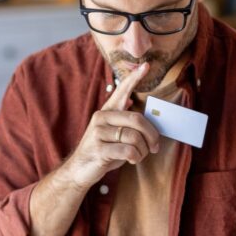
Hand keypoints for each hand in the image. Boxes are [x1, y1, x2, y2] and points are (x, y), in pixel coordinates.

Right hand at [63, 62, 161, 189]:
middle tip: (155, 146)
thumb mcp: (114, 132)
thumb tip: (132, 101)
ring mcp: (98, 133)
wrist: (80, 170)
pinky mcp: (99, 149)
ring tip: (139, 156)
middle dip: (152, 135)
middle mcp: (101, 118)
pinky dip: (135, 157)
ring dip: (143, 150)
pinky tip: (131, 160)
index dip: (135, 78)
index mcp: (107, 111)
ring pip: (134, 137)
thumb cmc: (103, 150)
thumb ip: (123, 119)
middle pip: (137, 119)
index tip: (146, 65)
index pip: (122, 91)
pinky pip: (128, 150)